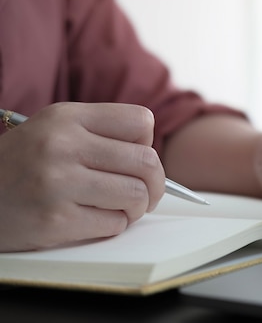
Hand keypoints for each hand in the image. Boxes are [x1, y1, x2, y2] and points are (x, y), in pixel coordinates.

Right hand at [0, 102, 164, 251]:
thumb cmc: (24, 164)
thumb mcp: (55, 130)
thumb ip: (101, 134)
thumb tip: (154, 161)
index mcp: (66, 117)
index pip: (141, 121)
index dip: (147, 143)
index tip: (136, 158)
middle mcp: (62, 145)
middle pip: (147, 162)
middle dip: (155, 183)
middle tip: (147, 193)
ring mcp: (58, 183)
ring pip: (136, 195)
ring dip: (136, 207)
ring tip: (121, 207)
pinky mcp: (55, 220)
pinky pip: (114, 224)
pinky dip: (113, 225)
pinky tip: (94, 219)